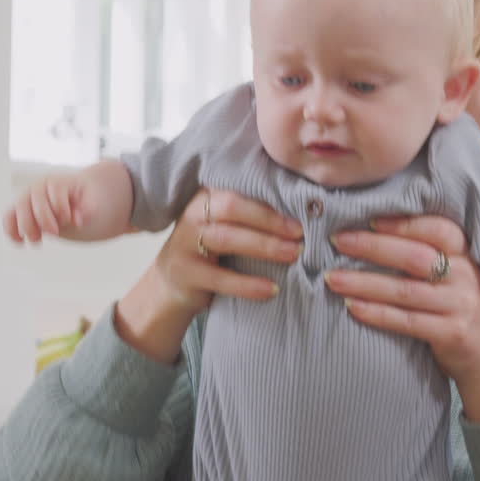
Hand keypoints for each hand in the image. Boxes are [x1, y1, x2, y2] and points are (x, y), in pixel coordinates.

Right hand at [5, 171, 90, 242]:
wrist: (72, 190)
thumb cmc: (81, 195)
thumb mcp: (90, 199)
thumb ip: (87, 208)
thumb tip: (78, 221)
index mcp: (55, 182)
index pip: (55, 199)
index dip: (63, 214)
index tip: (71, 221)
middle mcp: (37, 187)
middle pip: (32, 204)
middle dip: (44, 221)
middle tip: (55, 233)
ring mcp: (25, 197)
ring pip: (16, 211)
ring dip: (26, 228)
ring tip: (38, 240)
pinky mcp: (18, 208)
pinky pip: (8, 218)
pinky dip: (11, 231)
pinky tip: (20, 242)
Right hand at [114, 188, 301, 363]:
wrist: (172, 285)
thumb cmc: (214, 250)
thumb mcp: (230, 227)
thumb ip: (254, 216)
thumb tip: (307, 211)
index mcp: (208, 197)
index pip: (242, 191)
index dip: (273, 202)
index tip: (305, 213)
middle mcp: (193, 214)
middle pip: (232, 208)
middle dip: (270, 220)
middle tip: (301, 234)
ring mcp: (184, 243)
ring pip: (226, 238)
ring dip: (264, 246)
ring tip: (294, 255)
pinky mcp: (184, 273)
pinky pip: (220, 278)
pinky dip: (248, 284)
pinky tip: (272, 289)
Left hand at [323, 215, 479, 422]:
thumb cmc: (462, 310)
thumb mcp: (459, 276)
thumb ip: (431, 256)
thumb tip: (373, 233)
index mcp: (468, 255)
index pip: (438, 229)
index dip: (404, 223)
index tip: (370, 218)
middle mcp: (467, 276)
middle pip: (416, 256)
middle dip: (373, 247)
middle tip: (338, 240)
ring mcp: (462, 306)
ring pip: (406, 290)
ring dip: (364, 283)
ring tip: (332, 278)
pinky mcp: (453, 334)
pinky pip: (407, 321)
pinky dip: (376, 313)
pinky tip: (352, 307)